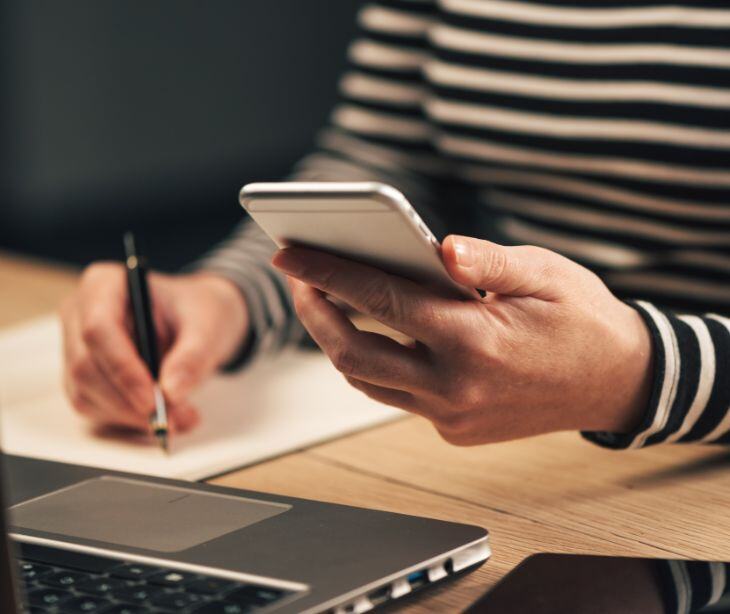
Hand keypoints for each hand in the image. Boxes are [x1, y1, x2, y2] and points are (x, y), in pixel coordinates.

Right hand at [60, 264, 248, 432]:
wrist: (198, 320)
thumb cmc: (199, 311)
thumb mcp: (208, 325)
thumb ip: (194, 356)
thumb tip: (172, 392)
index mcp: (104, 284)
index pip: (98, 330)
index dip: (123, 370)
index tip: (154, 401)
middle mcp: (80, 314)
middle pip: (86, 367)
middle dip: (129, 402)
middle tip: (175, 420)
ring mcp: (77, 347)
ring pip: (86, 393)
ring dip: (131, 417)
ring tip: (180, 418)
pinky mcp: (84, 377)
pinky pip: (95, 408)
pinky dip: (129, 421)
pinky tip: (163, 418)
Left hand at [272, 237, 652, 444]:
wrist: (616, 382)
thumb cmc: (581, 318)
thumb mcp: (544, 273)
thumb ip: (486, 262)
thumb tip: (440, 247)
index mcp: (474, 339)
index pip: (379, 299)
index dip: (327, 272)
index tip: (289, 254)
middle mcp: (455, 386)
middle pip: (353, 352)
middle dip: (314, 312)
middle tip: (298, 278)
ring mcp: (452, 416)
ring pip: (367, 381)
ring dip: (337, 342)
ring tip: (327, 303)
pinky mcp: (455, 430)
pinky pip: (397, 397)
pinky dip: (375, 365)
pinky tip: (375, 334)